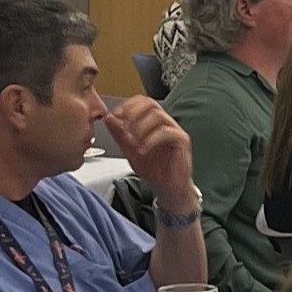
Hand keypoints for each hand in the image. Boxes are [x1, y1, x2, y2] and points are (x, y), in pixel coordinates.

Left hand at [105, 95, 198, 210]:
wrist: (168, 189)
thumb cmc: (154, 170)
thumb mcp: (129, 151)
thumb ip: (119, 135)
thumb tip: (109, 118)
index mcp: (154, 123)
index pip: (142, 102)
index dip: (127, 105)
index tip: (115, 116)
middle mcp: (166, 123)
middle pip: (151, 104)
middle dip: (133, 112)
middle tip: (123, 125)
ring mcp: (175, 131)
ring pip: (158, 116)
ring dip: (141, 127)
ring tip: (133, 142)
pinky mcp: (182, 141)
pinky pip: (167, 132)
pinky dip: (151, 140)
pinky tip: (143, 150)